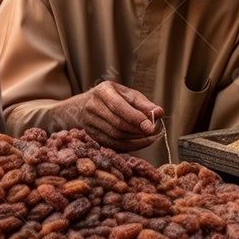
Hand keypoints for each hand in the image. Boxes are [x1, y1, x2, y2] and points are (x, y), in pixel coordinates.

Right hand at [51, 81, 165, 151]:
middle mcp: (92, 107)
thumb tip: (159, 112)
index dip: (136, 118)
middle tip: (155, 132)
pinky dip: (129, 146)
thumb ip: (142, 103)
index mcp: (102, 92)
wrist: (78, 108)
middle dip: (138, 131)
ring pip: (115, 137)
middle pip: (117, 124)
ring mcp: (89, 124)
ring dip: (136, 139)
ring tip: (150, 137)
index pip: (119, 107)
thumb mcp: (124, 94)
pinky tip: (140, 143)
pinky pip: (112, 145)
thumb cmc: (108, 98)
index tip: (151, 126)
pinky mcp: (91, 137)